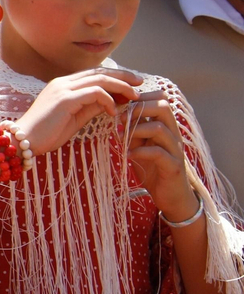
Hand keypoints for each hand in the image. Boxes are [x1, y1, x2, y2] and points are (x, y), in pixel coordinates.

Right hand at [14, 68, 142, 155]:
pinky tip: (114, 111)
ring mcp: (63, 89)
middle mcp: (63, 82)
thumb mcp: (75, 118)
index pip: (94, 74)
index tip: (132, 85)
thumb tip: (113, 102)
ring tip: (134, 97)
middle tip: (141, 83)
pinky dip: (109, 100)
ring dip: (121, 87)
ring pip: (100, 80)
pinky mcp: (65, 99)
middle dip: (124, 77)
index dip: (115, 77)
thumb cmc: (46, 133)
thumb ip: (92, 107)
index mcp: (63, 85)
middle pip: (100, 72)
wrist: (23, 142)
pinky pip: (95, 93)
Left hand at [125, 96, 200, 222]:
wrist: (170, 196)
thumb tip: (118, 115)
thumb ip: (133, 131)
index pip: (161, 98)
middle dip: (139, 108)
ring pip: (161, 128)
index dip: (140, 97)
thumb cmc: (153, 168)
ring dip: (136, 130)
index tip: (121, 105)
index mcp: (166, 126)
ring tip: (120, 137)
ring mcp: (175, 150)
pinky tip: (129, 155)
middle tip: (120, 119)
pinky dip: (141, 151)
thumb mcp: (139, 146)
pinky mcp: (174, 166)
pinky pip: (159, 153)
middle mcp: (174, 134)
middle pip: (164, 106)